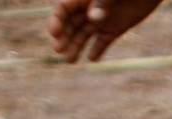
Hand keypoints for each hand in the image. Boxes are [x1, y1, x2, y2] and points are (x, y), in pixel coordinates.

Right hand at [48, 0, 163, 63]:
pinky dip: (98, 50)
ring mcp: (102, 20)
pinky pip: (103, 41)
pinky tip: (92, 59)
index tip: (55, 34)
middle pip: (71, 24)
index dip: (56, 21)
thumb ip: (102, 4)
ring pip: (85, 35)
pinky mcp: (116, 29)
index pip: (63, 9)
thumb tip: (92, 18)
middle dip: (64, 37)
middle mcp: (90, 9)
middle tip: (59, 51)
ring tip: (70, 61)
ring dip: (76, 47)